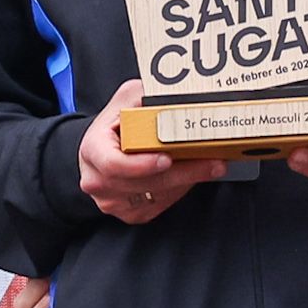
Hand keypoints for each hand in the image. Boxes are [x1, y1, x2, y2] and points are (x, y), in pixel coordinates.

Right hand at [79, 81, 217, 224]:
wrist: (103, 151)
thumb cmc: (115, 125)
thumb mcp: (126, 100)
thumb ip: (146, 96)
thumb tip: (175, 93)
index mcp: (93, 151)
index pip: (114, 164)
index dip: (141, 165)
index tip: (166, 159)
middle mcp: (99, 181)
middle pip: (146, 183)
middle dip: (183, 172)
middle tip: (213, 162)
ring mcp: (114, 201)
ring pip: (158, 196)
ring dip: (187, 181)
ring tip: (210, 165)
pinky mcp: (131, 213)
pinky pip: (161, 204)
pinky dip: (179, 190)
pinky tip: (189, 174)